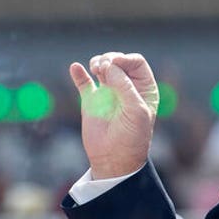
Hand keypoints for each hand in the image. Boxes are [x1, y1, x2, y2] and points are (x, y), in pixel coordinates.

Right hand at [69, 52, 158, 178]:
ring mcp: (108, 92)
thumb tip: (109, 66)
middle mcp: (126, 87)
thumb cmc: (132, 137)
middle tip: (103, 68)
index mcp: (143, 88)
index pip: (136, 63)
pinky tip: (75, 68)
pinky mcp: (91, 101)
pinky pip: (83, 82)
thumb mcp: (136, 111)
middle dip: (110, 59)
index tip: (116, 63)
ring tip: (96, 69)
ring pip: (102, 67)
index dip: (126, 59)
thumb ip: (125, 86)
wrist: (114, 160)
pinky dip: (78, 73)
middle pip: (118, 61)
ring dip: (97, 62)